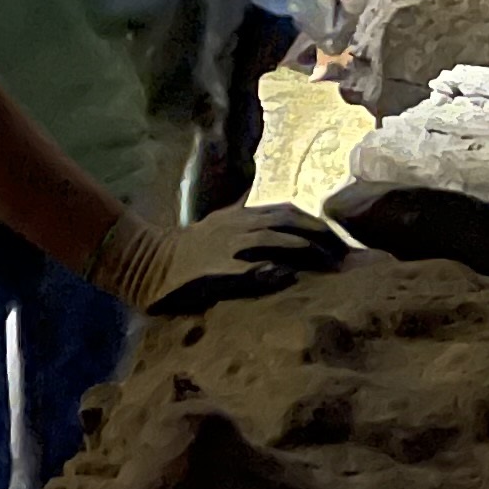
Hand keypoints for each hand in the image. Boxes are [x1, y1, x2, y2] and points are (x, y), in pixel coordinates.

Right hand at [88, 202, 349, 314]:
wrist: (145, 262)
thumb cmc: (185, 251)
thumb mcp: (219, 229)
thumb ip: (247, 227)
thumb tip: (277, 238)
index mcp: (239, 216)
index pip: (287, 211)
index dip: (315, 223)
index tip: (337, 239)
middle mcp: (237, 226)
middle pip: (289, 221)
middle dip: (319, 235)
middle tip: (343, 253)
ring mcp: (227, 246)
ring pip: (275, 239)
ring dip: (305, 250)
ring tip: (329, 264)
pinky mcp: (216, 269)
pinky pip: (248, 268)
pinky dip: (270, 271)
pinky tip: (288, 277)